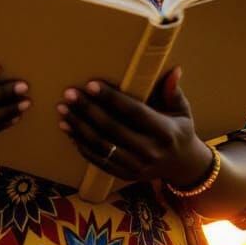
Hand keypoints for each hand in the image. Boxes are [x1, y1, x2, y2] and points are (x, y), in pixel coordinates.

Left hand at [57, 66, 212, 186]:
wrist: (183, 167)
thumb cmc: (180, 131)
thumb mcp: (183, 111)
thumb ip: (174, 92)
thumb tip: (174, 70)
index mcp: (164, 132)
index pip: (133, 112)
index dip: (111, 98)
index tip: (91, 84)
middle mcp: (149, 151)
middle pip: (112, 128)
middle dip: (88, 110)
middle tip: (69, 93)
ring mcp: (135, 166)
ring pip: (101, 145)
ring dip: (79, 127)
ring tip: (62, 110)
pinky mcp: (124, 175)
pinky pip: (98, 160)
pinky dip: (81, 145)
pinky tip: (68, 130)